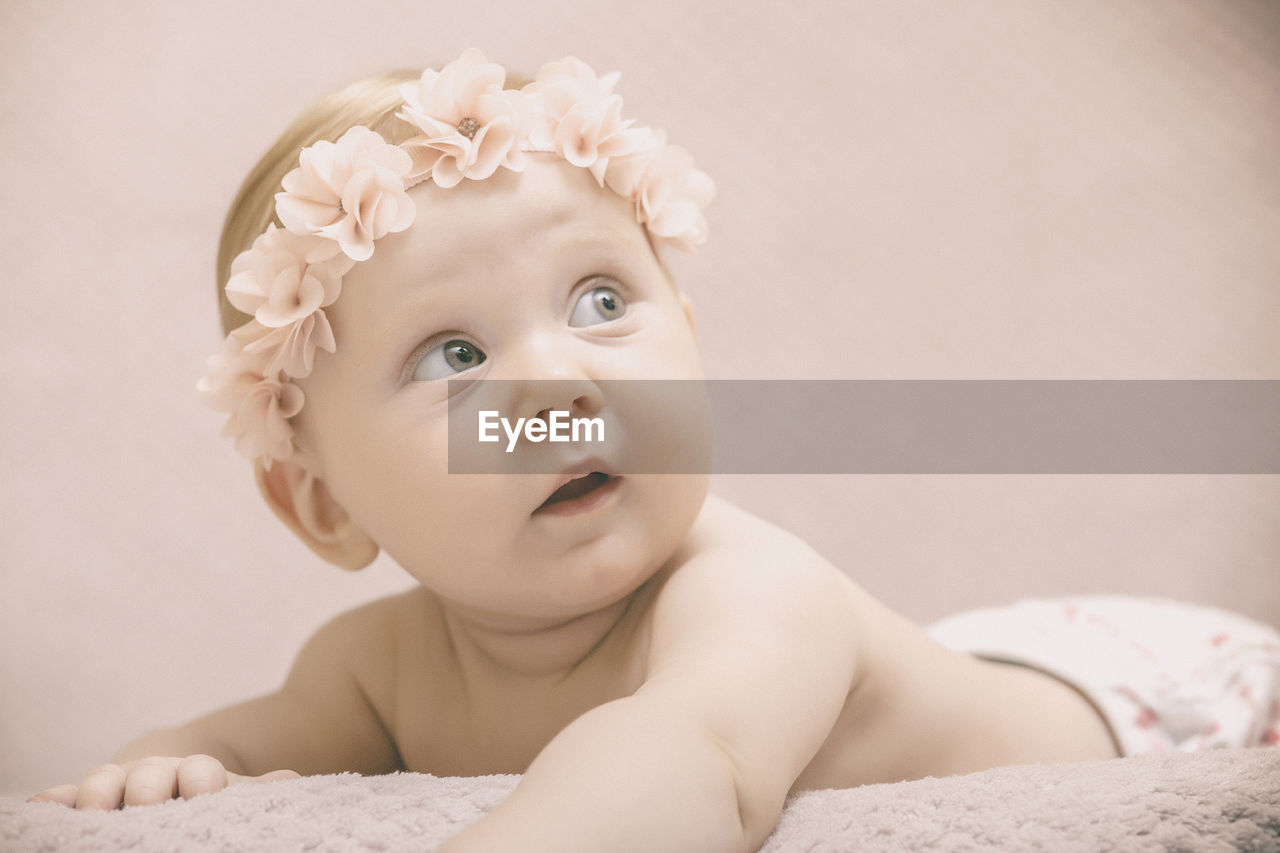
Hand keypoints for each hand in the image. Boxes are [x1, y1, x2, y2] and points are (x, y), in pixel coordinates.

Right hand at [27, 755, 299, 809]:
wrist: (176, 776)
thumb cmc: (213, 796)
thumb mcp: (240, 794)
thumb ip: (259, 792)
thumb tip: (291, 782)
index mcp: (199, 776)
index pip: (200, 775)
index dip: (202, 781)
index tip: (206, 790)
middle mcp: (156, 777)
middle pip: (149, 779)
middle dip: (148, 790)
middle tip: (146, 806)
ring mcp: (119, 788)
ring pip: (104, 784)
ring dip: (97, 795)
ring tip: (94, 811)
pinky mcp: (88, 802)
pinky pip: (66, 798)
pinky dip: (55, 802)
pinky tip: (42, 807)